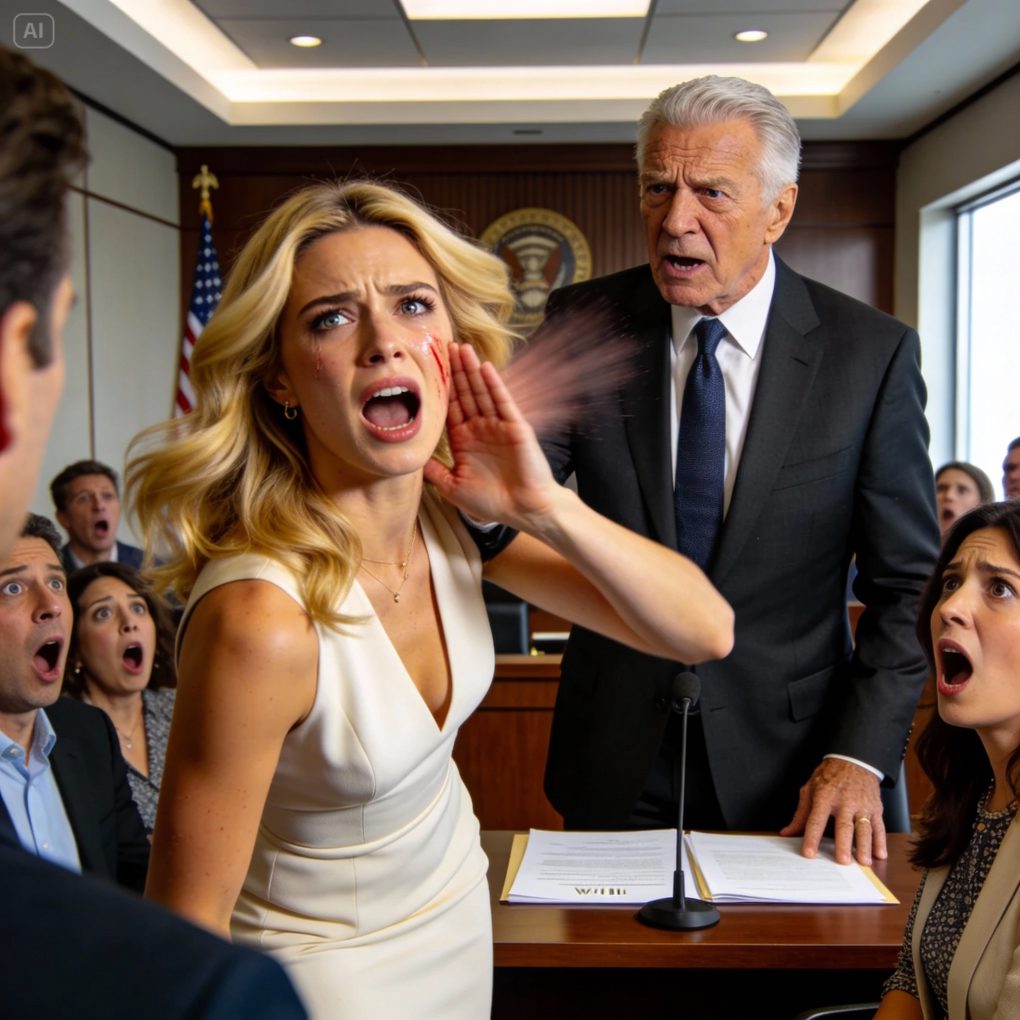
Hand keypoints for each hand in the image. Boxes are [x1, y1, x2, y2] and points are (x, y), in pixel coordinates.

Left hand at [424, 343, 557, 528]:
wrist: (524, 510)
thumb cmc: (491, 502)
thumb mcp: (453, 487)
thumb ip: (433, 471)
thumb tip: (410, 458)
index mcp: (464, 441)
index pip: (450, 408)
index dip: (442, 389)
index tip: (430, 369)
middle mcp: (480, 429)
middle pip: (465, 394)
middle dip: (456, 371)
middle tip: (445, 346)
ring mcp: (498, 425)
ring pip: (482, 392)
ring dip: (472, 371)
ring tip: (462, 349)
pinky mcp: (515, 426)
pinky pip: (502, 401)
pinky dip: (494, 384)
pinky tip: (484, 368)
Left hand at [779, 758, 886, 865]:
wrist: (853, 760)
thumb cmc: (828, 777)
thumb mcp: (810, 789)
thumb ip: (800, 814)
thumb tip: (786, 833)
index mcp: (824, 796)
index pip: (816, 819)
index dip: (812, 837)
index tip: (809, 853)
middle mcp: (844, 801)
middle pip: (843, 825)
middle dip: (843, 844)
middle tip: (843, 861)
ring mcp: (862, 805)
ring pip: (864, 827)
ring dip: (865, 846)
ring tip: (864, 862)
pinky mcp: (876, 808)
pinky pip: (879, 826)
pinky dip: (880, 841)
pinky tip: (880, 854)